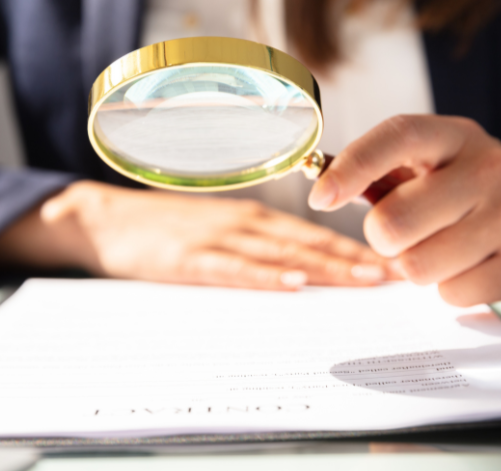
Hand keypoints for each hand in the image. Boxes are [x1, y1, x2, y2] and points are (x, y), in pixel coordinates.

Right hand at [0, 180, 396, 290]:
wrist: (107, 220)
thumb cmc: (164, 228)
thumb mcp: (213, 228)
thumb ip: (252, 243)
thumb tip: (298, 268)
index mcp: (250, 217)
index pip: (312, 233)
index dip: (352, 248)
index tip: (388, 264)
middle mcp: (242, 222)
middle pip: (307, 242)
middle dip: (353, 260)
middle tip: (393, 276)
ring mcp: (216, 238)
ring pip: (280, 253)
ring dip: (325, 266)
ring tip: (364, 281)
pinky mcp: (189, 258)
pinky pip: (234, 268)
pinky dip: (265, 275)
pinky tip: (292, 283)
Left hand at [308, 115, 500, 305]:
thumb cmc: (466, 195)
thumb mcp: (431, 167)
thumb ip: (379, 173)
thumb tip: (321, 187)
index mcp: (455, 136)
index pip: (398, 136)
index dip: (352, 167)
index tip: (320, 198)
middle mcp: (489, 168)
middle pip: (395, 220)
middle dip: (382, 238)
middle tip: (402, 234)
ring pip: (418, 265)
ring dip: (416, 266)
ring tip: (441, 249)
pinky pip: (451, 294)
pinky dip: (448, 289)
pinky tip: (470, 267)